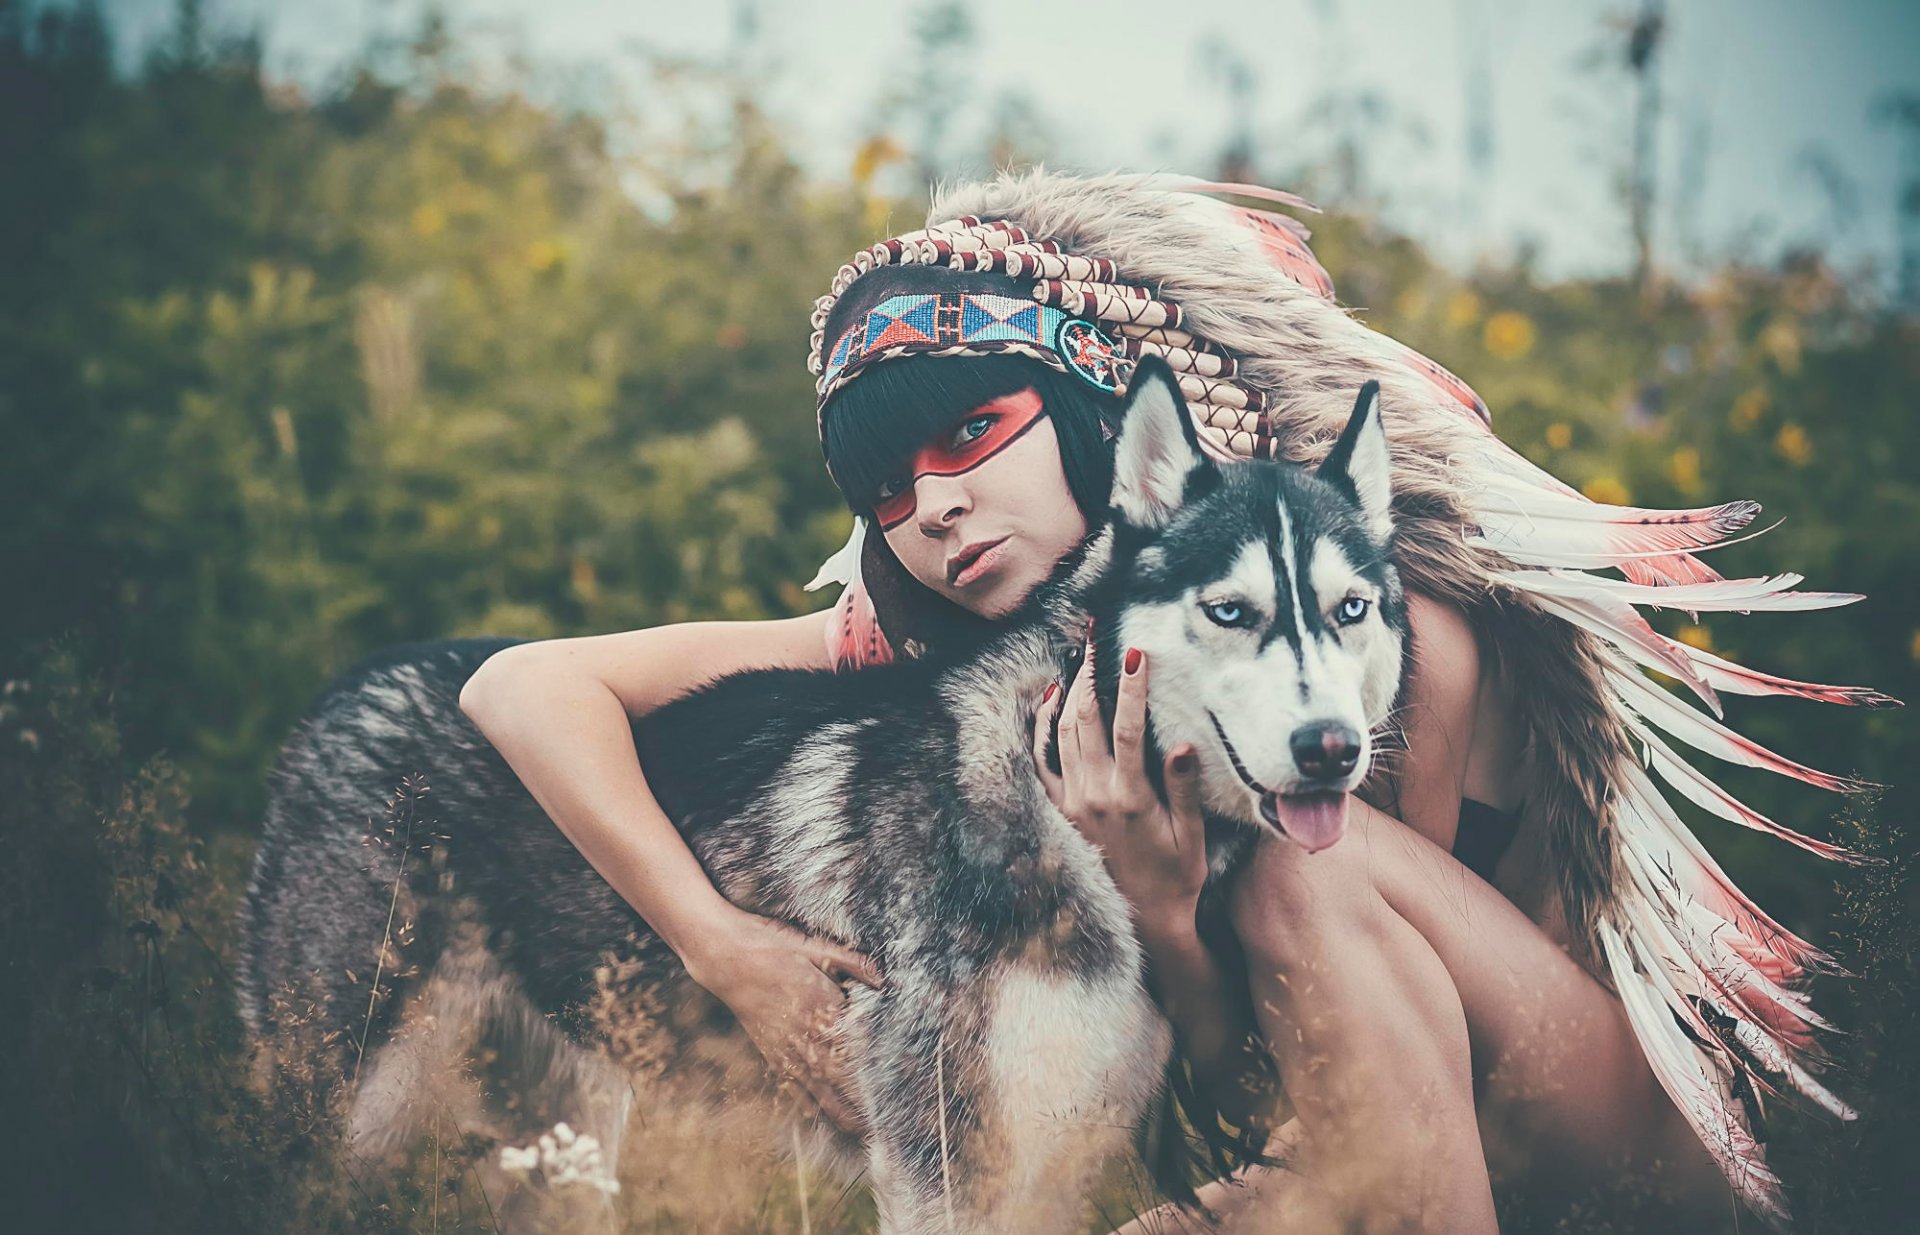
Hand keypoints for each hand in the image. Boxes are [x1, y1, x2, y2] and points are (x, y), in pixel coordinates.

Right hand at [684, 908, 882, 1134]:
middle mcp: (804, 1029)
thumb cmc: (771, 947)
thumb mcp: (814, 946)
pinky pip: (789, 1079)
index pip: (857, 1040)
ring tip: (857, 1127)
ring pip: (816, 1082)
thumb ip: (852, 963)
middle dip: (861, 1095)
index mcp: (821, 1002)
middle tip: (883, 1115)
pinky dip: (803, 1098)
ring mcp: (784, 1043)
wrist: (724, 957)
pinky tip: (814, 1114)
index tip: (901, 1076)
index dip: (879, 1060)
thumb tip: (884, 979)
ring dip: (837, 1106)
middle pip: (839, 1071)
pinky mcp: (768, 1048)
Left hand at [1032, 634, 1208, 935]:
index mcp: (1131, 797)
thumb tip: (1181, 744)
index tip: (1136, 653)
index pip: (1128, 728)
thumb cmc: (1178, 874)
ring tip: (1081, 658)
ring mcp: (1073, 802)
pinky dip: (1042, 727)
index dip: (1131, 687)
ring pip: (1062, 733)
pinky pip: (1042, 761)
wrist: (1147, 918)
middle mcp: (1095, 795)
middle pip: (1086, 720)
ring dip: (1069, 692)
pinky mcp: (1062, 811)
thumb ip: (1183, 788)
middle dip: (1091, 674)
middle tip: (1097, 638)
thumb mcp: (1192, 834)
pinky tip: (1049, 699)